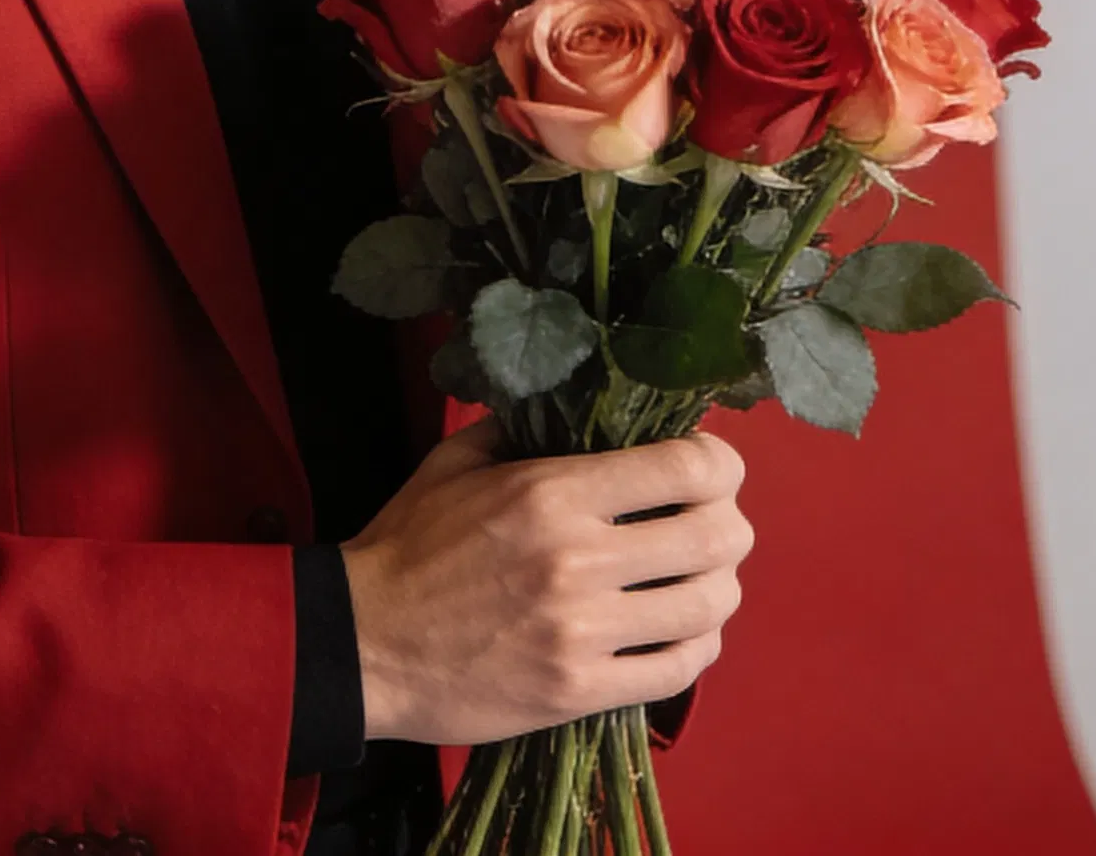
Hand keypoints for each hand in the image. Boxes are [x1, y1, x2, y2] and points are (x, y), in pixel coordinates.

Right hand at [341, 422, 751, 745]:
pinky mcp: (579, 692)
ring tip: (701, 579)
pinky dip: (696, 648)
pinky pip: (677, 671)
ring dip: (718, 589)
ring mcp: (583, 633)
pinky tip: (682, 632)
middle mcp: (580, 559)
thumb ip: (524, 426)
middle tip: (715, 523)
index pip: (686, 469)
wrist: (365, 643)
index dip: (720, 462)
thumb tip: (583, 403)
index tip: (712, 464)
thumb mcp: (460, 460)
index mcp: (553, 492)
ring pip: (708, 608)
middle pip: (716, 538)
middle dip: (731, 525)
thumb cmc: (410, 543)